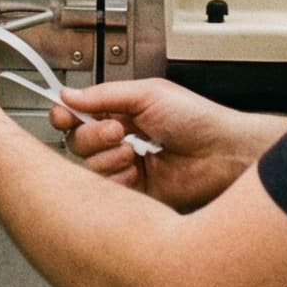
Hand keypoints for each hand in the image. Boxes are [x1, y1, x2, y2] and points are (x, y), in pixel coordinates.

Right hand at [50, 79, 285, 211]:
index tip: (63, 114)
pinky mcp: (135, 193)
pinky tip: (137, 168)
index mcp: (123, 113)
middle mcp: (122, 140)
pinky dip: (117, 176)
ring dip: (107, 155)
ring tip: (132, 149)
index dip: (67, 115)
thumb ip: (104, 95)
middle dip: (90, 134)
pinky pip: (107, 189)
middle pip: (78, 142)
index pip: (80, 115)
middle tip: (116, 129)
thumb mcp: (147, 94)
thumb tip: (69, 94)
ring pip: (88, 166)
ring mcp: (127, 167)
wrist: (223, 152)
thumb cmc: (197, 119)